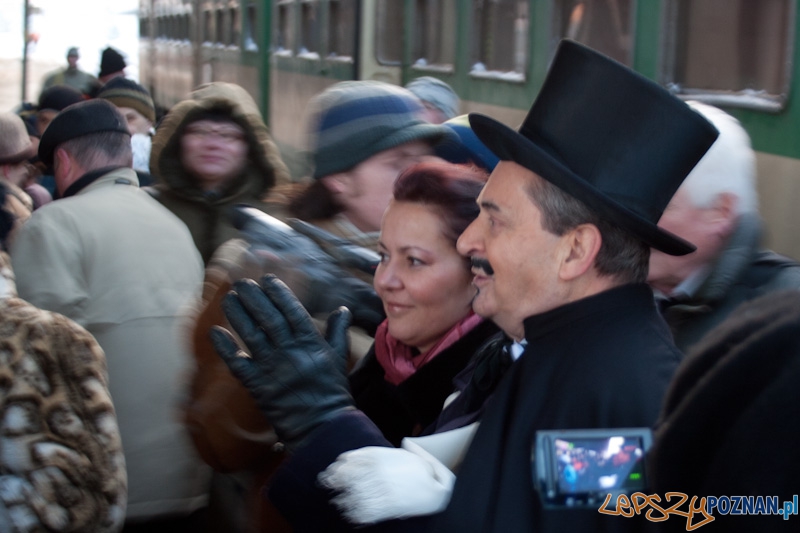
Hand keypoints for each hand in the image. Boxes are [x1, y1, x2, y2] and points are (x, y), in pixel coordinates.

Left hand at [211, 275, 353, 450]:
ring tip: (229, 298)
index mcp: (310, 341)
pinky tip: (215, 331)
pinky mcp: (257, 384)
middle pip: (268, 317)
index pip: (292, 310)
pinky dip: (225, 347)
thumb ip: (338, 330)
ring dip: (238, 314)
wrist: (322, 425)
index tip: (267, 280)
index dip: (278, 293)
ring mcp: (272, 367)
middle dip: (254, 297)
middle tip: (242, 284)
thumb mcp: (339, 357)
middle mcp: (290, 350)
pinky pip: (237, 362)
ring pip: (251, 334)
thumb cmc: (331, 391)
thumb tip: (342, 309)